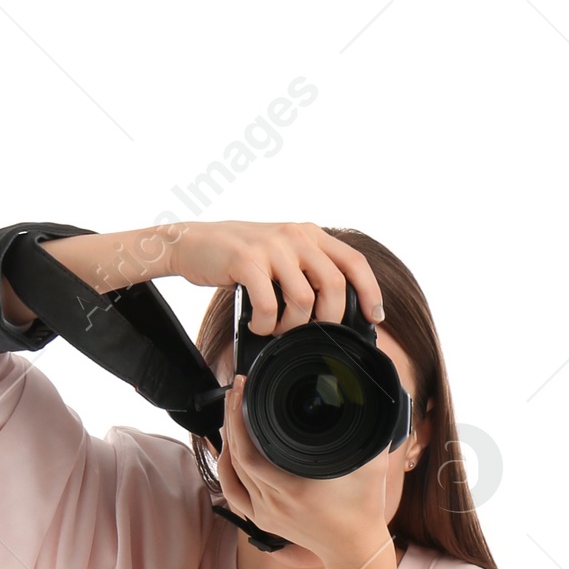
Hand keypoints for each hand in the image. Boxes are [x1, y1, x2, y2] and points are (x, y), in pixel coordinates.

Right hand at [164, 221, 383, 333]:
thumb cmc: (239, 258)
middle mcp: (295, 236)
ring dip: (292, 326)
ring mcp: (271, 246)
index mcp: (309, 235)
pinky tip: (257, 325)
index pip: (353, 261)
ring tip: (276, 328)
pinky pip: (268, 305)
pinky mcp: (246, 260)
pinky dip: (265, 325)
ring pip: (303, 299)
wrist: (193, 242)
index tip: (375, 317)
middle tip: (311, 333)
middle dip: (328, 319)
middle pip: (333, 285)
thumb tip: (333, 312)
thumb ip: (306, 272)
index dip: (370, 292)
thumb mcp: (280, 256)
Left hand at [213, 373, 393, 568]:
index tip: (244, 387)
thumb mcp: (371, 465)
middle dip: (231, 417)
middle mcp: (275, 502)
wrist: (354, 548)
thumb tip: (367, 394)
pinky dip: (226, 469)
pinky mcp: (262, 519)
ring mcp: (265, 513)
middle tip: (236, 390)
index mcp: (296, 489)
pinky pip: (233, 492)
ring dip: (227, 438)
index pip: (249, 450)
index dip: (239, 415)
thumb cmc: (364, 508)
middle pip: (235, 455)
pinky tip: (226, 449)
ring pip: (232, 471)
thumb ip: (374, 431)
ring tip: (232, 409)